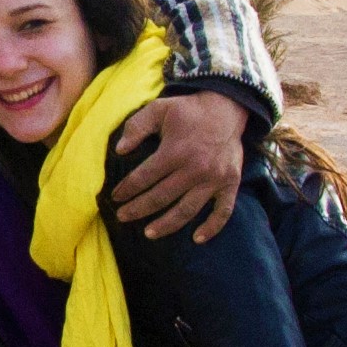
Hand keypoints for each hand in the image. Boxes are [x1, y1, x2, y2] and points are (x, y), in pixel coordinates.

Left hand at [108, 89, 249, 242]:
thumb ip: (136, 126)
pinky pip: (223, 211)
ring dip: (166, 225)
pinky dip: (212, 227)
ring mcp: (214, 179)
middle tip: (122, 216)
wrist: (227, 108)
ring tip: (148, 233)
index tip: (115, 197)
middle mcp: (195, 169)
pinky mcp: (231, 183)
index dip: (127, 189)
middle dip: (138, 209)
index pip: (145, 177)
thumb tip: (119, 150)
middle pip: (161, 197)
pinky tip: (197, 238)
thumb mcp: (159, 108)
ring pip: (187, 210)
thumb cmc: (188, 110)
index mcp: (176, 151)